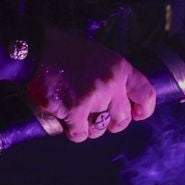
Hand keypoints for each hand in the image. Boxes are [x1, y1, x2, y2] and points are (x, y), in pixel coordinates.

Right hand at [26, 28, 157, 142]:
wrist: (39, 49)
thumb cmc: (66, 52)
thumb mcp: (99, 57)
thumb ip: (112, 77)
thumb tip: (116, 100)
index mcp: (121, 69)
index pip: (145, 94)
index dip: (144, 109)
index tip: (136, 115)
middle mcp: (112, 84)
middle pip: (122, 118)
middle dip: (111, 123)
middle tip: (97, 119)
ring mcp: (95, 98)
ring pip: (99, 129)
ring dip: (88, 127)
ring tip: (75, 114)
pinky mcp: (75, 110)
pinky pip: (80, 134)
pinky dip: (72, 131)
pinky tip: (64, 119)